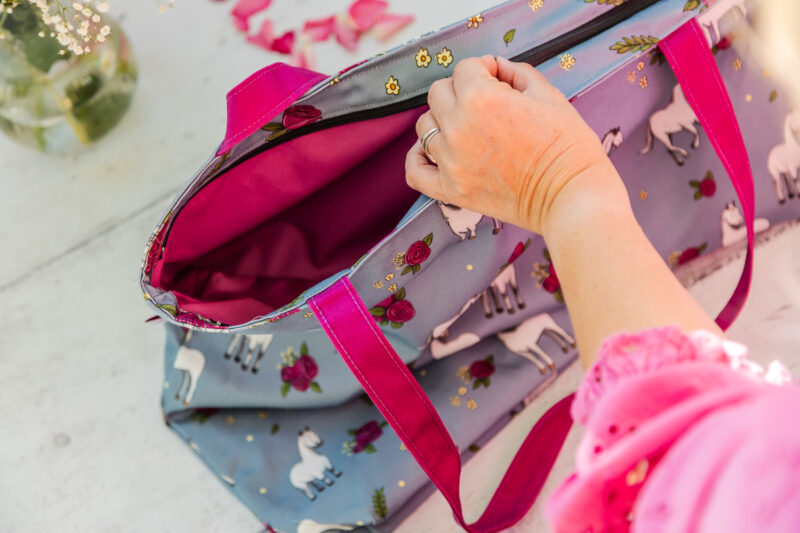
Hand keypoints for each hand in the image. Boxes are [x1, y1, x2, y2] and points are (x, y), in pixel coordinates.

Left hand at [405, 55, 623, 234]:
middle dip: (459, 91)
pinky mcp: (451, 189)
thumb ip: (516, 72)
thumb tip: (497, 67)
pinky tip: (430, 152)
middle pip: (438, 93)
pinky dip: (417, 159)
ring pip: (424, 127)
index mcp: (481, 97)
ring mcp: (450, 160)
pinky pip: (415, 171)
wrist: (570, 194)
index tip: (498, 80)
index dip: (483, 70)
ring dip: (441, 121)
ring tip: (466, 129)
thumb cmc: (566, 145)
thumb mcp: (548, 94)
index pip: (465, 68)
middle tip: (484, 104)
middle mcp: (458, 126)